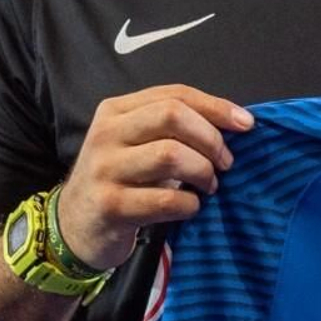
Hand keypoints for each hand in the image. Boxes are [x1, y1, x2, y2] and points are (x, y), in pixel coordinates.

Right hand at [57, 84, 254, 269]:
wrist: (75, 225)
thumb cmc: (119, 180)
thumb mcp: (136, 144)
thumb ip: (172, 128)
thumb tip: (234, 123)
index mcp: (116, 110)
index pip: (174, 94)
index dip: (216, 107)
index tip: (246, 125)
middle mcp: (107, 134)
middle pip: (172, 116)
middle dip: (210, 138)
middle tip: (225, 162)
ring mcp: (105, 169)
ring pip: (170, 155)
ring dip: (203, 171)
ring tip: (208, 185)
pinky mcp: (110, 206)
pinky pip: (165, 198)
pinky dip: (189, 203)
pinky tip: (190, 207)